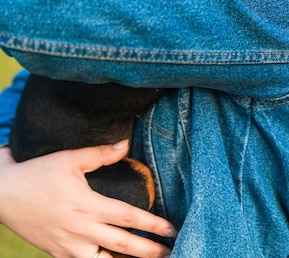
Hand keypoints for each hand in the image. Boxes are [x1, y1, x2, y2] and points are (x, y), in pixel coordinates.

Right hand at [0, 141, 175, 257]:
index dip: (152, 224)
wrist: (5, 193)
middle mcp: (81, 230)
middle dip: (149, 251)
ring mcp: (68, 246)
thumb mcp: (70, 158)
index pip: (129, 217)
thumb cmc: (38, 173)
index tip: (171, 228)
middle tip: (170, 252)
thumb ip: (100, 154)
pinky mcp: (57, 254)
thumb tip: (125, 144)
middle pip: (123, 246)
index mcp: (88, 206)